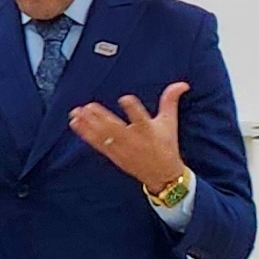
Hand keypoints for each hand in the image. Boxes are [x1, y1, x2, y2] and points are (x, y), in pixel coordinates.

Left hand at [69, 82, 190, 194]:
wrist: (162, 174)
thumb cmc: (166, 145)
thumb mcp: (170, 122)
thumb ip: (170, 101)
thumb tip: (182, 83)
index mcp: (148, 130)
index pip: (141, 117)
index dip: (133, 108)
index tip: (125, 99)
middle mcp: (134, 140)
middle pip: (116, 128)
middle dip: (102, 118)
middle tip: (89, 106)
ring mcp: (122, 149)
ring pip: (103, 136)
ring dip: (89, 124)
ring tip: (77, 112)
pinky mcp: (114, 155)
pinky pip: (97, 144)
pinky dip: (85, 134)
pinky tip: (76, 123)